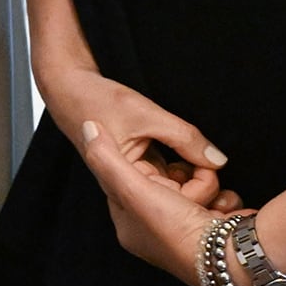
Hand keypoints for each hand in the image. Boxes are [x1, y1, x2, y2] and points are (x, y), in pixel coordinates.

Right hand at [40, 65, 235, 212]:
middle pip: (174, 198)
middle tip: (214, 165)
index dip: (198, 185)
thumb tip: (218, 159)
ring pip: (172, 187)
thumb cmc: (97, 100)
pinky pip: (165, 175)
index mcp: (123, 183)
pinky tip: (193, 158)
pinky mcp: (137, 168)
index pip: (172, 198)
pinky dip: (181, 169)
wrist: (67, 87)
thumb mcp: (147, 115)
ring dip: (192, 177)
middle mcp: (127, 187)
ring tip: (207, 162)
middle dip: (199, 185)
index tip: (212, 165)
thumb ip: (184, 138)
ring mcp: (133, 179)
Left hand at [75, 117, 240, 285]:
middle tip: (190, 180)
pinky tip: (224, 207)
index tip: (159, 167)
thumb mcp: (132, 189)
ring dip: (207, 185)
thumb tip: (89, 126)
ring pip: (194, 187)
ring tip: (211, 198)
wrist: (231, 260)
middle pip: (167, 181)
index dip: (146, 165)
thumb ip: (107, 157)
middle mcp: (156, 232)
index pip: (130, 179)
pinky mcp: (215, 230)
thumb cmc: (176, 230)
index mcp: (130, 225)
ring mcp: (187, 232)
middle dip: (184, 175)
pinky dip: (224, 199)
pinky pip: (217, 200)